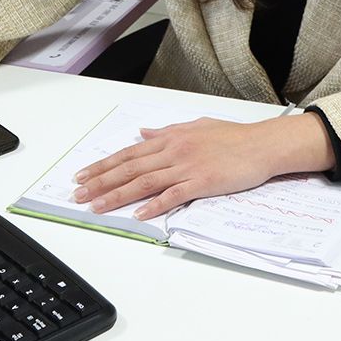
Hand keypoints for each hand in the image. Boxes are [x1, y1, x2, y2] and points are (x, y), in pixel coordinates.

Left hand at [71, 114, 334, 219]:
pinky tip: (138, 215)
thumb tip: (142, 132)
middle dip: (100, 183)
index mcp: (170, 138)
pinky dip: (154, 205)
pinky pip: (173, 196)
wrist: (261, 145)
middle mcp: (173, 151)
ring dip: (117, 196)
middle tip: (78, 195)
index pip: (128, 153)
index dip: (103, 166)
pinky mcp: (202, 183)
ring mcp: (186, 167)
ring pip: (144, 182)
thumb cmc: (232, 137)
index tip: (83, 176)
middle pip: (129, 168)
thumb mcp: (195, 126)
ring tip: (97, 207)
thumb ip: (166, 132)